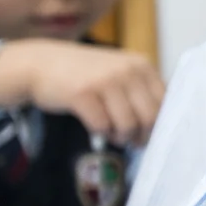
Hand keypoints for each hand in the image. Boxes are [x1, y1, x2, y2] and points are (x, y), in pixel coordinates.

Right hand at [0, 41, 164, 144]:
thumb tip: (162, 127)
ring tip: (113, 135)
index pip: (165, 103)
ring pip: (128, 125)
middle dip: (142, 136)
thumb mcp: (119, 73)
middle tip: (132, 142)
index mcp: (141, 65)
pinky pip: (102, 126)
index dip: (159, 125)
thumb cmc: (84, 75)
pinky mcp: (83, 93)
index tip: (148, 134)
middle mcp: (127, 70)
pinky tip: (97, 129)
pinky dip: (102, 134)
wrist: (41, 64)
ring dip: (121, 137)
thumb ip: (141, 92)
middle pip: (150, 117)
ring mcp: (105, 80)